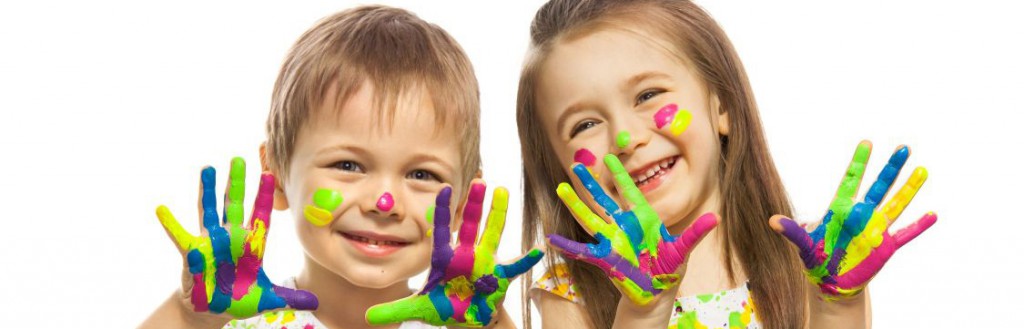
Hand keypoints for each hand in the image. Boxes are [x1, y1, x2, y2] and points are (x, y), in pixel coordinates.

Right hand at [156, 157, 317, 316]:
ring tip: (207, 168)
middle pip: (234, 205)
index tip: (270, 174)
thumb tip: (315, 302)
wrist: (213, 310)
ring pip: (209, 211)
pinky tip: (161, 208)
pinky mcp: (191, 253)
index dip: (264, 196)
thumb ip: (289, 297)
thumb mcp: (267, 299)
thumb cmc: (240, 299)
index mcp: (251, 245)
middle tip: (239, 159)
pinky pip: (179, 236)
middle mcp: (231, 237)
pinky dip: (170, 223)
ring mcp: (210, 242)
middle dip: (237, 183)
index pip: (260, 215)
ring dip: (207, 190)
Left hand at [365, 181, 544, 326]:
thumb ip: (395, 309)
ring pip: (492, 234)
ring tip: (503, 192)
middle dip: (476, 204)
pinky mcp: (499, 277)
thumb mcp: (418, 308)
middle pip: (471, 224)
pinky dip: (525, 260)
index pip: (443, 230)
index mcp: (445, 258)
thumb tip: (367, 316)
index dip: (444, 210)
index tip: (444, 187)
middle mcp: (466, 254)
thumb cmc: (444, 306)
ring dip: (499, 214)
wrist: (466, 318)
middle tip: (479, 180)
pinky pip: (514, 266)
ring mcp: (485, 263)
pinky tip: (537, 249)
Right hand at [546, 154, 717, 305]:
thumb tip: (715, 219)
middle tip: (577, 165)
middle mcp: (624, 226)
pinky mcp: (605, 258)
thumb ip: (695, 234)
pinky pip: (583, 251)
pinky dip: (568, 246)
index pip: (629, 191)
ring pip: (590, 218)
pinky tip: (552, 240)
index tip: (609, 156)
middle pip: (604, 200)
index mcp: (643, 218)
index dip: (620, 174)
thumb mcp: (683, 249)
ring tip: (561, 188)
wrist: (658, 289)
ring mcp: (613, 241)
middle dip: (591, 183)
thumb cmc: (670, 267)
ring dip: (576, 204)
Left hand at [770, 141, 936, 299]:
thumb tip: (772, 221)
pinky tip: (933, 214)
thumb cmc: (816, 258)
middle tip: (904, 147)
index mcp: (840, 209)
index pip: (851, 180)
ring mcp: (875, 229)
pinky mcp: (885, 247)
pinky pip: (905, 234)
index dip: (859, 163)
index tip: (867, 142)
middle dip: (890, 168)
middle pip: (879, 186)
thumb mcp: (803, 245)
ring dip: (909, 189)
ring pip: (896, 204)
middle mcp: (860, 214)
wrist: (831, 281)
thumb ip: (793, 231)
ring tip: (922, 170)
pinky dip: (918, 226)